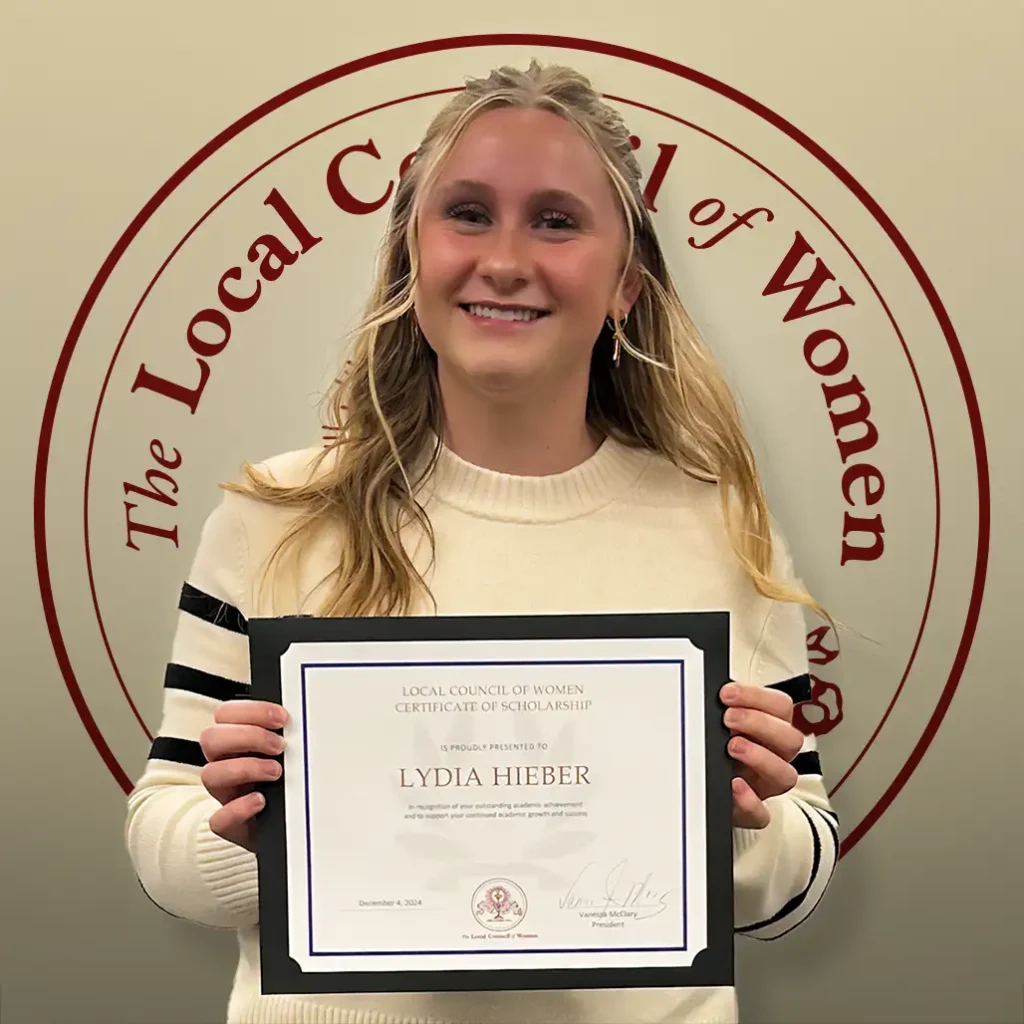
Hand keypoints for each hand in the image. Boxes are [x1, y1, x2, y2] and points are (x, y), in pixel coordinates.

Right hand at [199, 699, 287, 852]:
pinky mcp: (230, 825)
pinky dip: (239, 808)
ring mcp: (225, 795)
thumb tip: (302, 720)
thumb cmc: (291, 782)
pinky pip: (218, 819)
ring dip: (246, 768)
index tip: (282, 717)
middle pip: (211, 738)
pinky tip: (261, 801)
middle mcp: (225, 764)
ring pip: (209, 774)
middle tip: (280, 746)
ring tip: (277, 772)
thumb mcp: (291, 752)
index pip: (225, 714)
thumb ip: (288, 734)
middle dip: (249, 736)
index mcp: (236, 741)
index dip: (251, 711)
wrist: (295, 825)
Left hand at [719, 682, 803, 829]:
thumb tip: (708, 691)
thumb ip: (720, 708)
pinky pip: (761, 814)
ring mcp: (765, 785)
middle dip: (759, 723)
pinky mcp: (751, 812)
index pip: (781, 707)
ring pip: (786, 775)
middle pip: (791, 739)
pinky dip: (749, 801)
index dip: (758, 697)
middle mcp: (773, 756)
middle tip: (729, 718)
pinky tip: (733, 786)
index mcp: (768, 729)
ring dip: (760, 757)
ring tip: (731, 747)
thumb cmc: (712, 747)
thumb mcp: (716, 723)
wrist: (696, 785)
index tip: (727, 693)